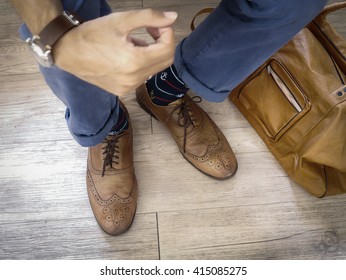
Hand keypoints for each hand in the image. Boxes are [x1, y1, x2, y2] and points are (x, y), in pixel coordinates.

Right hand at [54, 9, 177, 95]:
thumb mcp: (121, 20)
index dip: (167, 33)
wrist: (67, 52)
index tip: (157, 23)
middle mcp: (133, 79)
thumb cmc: (92, 34)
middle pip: (164, 62)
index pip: (167, 50)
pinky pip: (141, 77)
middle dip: (162, 43)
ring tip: (132, 42)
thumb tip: (173, 17)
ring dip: (150, 54)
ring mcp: (128, 87)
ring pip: (153, 69)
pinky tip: (126, 55)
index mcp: (134, 62)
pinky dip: (141, 64)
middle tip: (150, 30)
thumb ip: (150, 17)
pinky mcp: (122, 90)